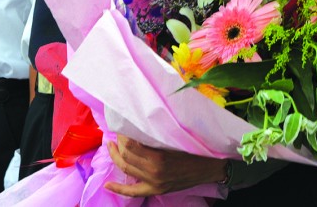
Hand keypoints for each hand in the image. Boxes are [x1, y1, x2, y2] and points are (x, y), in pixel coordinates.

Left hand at [103, 135, 227, 196]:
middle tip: (118, 133)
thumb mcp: (174, 138)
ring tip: (111, 146)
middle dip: (118, 143)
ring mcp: (154, 183)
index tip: (122, 125)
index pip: (130, 146)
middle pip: (126, 157)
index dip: (123, 135)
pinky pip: (133, 192)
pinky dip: (118, 189)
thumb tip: (136, 126)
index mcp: (159, 158)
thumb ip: (155, 136)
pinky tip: (108, 184)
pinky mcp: (156, 190)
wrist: (208, 168)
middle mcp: (154, 172)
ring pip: (126, 170)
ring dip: (116, 157)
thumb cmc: (193, 149)